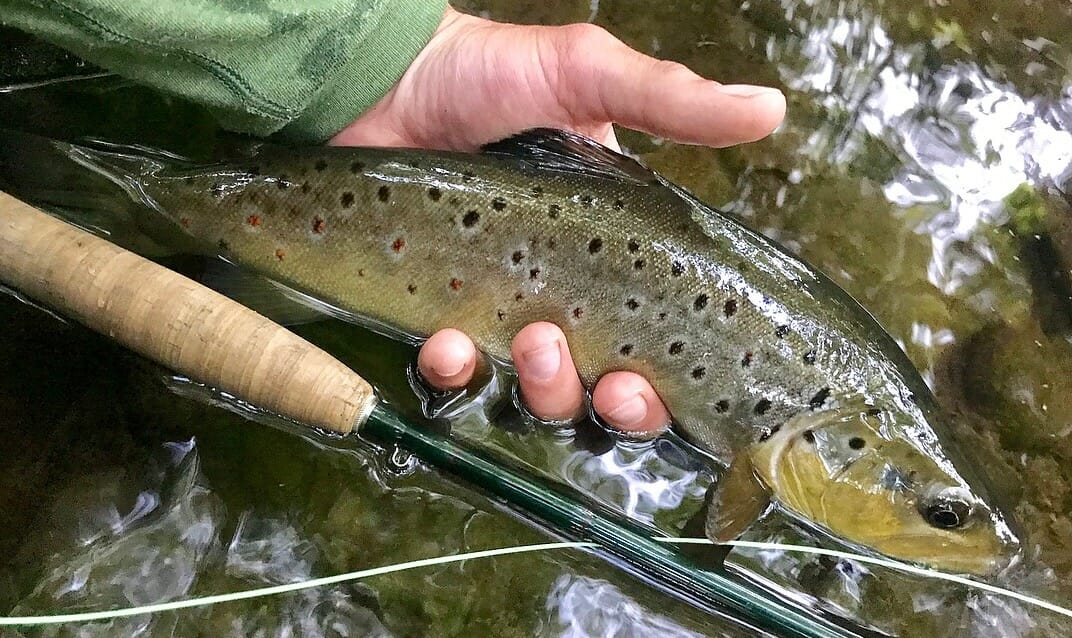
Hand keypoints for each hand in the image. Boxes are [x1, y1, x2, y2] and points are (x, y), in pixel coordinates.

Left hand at [333, 7, 786, 434]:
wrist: (382, 78)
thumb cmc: (485, 73)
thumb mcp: (584, 76)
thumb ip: (668, 101)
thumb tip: (769, 110)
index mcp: (611, 248)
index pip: (652, 339)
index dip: (657, 385)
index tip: (647, 385)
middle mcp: (560, 288)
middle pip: (600, 386)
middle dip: (609, 402)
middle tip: (606, 382)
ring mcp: (496, 305)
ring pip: (532, 391)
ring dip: (542, 387)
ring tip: (533, 342)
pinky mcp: (436, 310)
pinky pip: (451, 370)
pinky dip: (453, 371)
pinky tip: (448, 346)